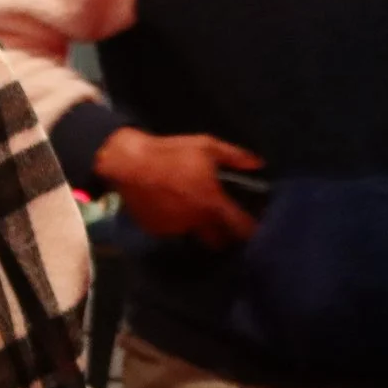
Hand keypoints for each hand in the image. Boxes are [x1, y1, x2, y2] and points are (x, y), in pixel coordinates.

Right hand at [96, 129, 261, 247]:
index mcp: (212, 202)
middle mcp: (196, 221)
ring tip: (193, 207)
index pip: (240, 227)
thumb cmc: (171, 153)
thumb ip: (235, 157)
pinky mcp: (157, 230)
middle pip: (218, 241)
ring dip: (199, 226)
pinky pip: (174, 230)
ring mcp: (175, 228)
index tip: (257, 230)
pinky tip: (173, 205)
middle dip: (225, 236)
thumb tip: (259, 164)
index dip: (251, 231)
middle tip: (226, 223)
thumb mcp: (207, 146)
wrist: (128, 164)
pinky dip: (177, 222)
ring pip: (195, 234)